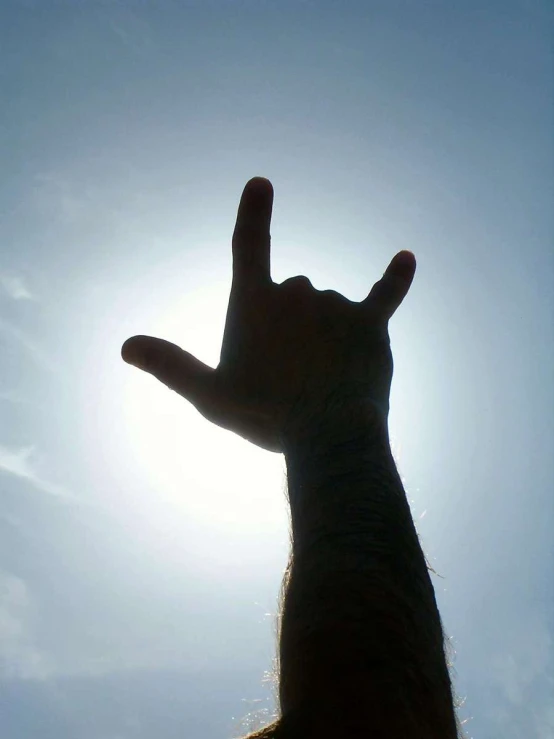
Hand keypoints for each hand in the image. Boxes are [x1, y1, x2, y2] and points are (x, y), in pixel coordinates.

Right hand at [121, 177, 415, 452]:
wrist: (328, 436)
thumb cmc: (264, 416)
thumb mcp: (208, 395)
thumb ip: (169, 365)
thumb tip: (125, 347)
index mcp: (253, 302)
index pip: (249, 245)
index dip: (254, 213)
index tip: (262, 182)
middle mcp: (295, 292)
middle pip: (292, 291)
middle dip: (290, 323)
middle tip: (289, 374)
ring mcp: (335, 305)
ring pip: (330, 305)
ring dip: (326, 331)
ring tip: (321, 380)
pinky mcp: (370, 323)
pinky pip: (386, 292)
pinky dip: (396, 277)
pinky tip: (406, 258)